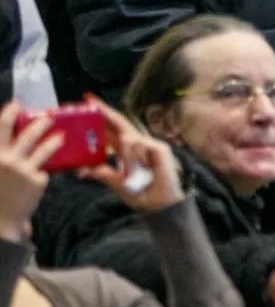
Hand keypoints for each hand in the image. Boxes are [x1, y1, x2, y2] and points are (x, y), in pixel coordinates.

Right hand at [0, 103, 60, 242]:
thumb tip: (10, 138)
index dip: (9, 113)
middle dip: (39, 122)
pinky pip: (46, 169)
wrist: (0, 221)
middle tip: (48, 116)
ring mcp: (23, 169)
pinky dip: (47, 168)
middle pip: (27, 134)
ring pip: (44, 148)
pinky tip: (52, 169)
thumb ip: (2, 152)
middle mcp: (7, 159)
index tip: (17, 104)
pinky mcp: (37, 179)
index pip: (1, 128)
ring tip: (62, 135)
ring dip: (54, 138)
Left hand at [78, 97, 183, 212]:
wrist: (160, 206)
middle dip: (105, 111)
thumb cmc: (141, 194)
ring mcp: (150, 145)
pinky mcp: (160, 149)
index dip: (100, 117)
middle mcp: (137, 144)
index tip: (86, 104)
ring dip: (124, 156)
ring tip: (127, 175)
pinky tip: (133, 171)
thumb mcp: (116, 184)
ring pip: (128, 137)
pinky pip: (139, 146)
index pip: (111, 130)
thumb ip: (102, 174)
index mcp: (125, 151)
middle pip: (120, 123)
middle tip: (89, 100)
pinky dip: (133, 159)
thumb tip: (81, 171)